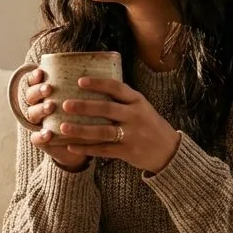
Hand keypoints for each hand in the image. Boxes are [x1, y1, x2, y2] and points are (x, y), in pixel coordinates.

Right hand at [21, 68, 94, 170]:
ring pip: (32, 113)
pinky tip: (48, 133)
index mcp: (45, 93)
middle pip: (30, 95)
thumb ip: (85, 85)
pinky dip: (40, 136)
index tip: (41, 72)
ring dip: (40, 109)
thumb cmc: (84, 115)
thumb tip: (104, 64)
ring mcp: (39, 123)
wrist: (80, 143)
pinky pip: (35, 138)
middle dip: (38, 90)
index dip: (34, 76)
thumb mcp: (83, 98)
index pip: (34, 81)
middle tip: (49, 89)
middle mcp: (39, 106)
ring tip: (50, 106)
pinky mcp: (42, 141)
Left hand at [60, 77, 182, 173]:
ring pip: (103, 132)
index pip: (117, 88)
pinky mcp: (128, 152)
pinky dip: (87, 149)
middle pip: (107, 109)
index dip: (98, 83)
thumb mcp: (141, 106)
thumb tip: (93, 86)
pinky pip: (104, 150)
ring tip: (63, 128)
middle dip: (85, 107)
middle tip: (65, 105)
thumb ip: (122, 99)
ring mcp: (132, 135)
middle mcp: (135, 116)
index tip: (80, 81)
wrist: (169, 150)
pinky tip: (71, 147)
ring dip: (81, 130)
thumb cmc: (149, 124)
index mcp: (137, 101)